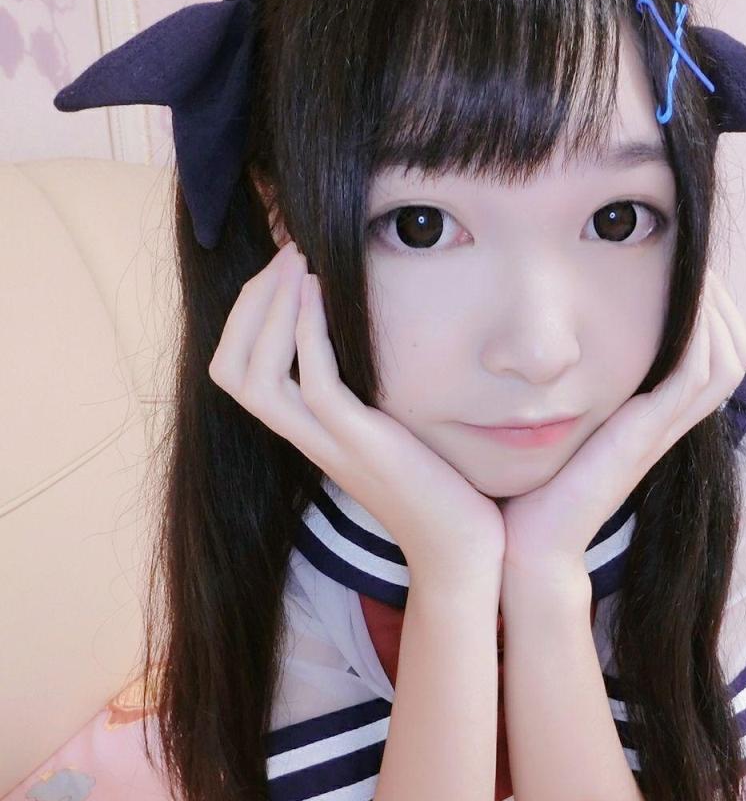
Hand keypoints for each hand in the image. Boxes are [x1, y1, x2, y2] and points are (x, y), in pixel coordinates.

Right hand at [208, 240, 505, 579]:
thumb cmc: (435, 487)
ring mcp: (329, 443)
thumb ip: (366, 394)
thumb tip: (365, 344)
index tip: (280, 271)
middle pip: (230, 370)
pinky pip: (314, 383)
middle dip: (248, 303)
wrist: (461, 547)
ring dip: (269, 310)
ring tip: (296, 262)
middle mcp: (307, 438)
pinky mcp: (361, 444)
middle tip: (284, 253)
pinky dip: (307, 333)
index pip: (238, 372)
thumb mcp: (388, 429)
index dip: (245, 316)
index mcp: (307, 433)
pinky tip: (319, 293)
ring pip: (256, 376)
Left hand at [500, 272, 745, 574]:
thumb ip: (568, 388)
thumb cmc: (532, 486)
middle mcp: (665, 422)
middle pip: (733, 350)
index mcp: (653, 416)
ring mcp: (660, 430)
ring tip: (692, 271)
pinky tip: (676, 302)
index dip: (710, 310)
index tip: (678, 269)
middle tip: (692, 262)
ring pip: (725, 358)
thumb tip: (545, 342)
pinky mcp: (647, 435)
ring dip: (713, 309)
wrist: (527, 542)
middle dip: (719, 301)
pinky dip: (694, 334)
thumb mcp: (559, 422)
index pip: (714, 353)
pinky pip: (694, 374)